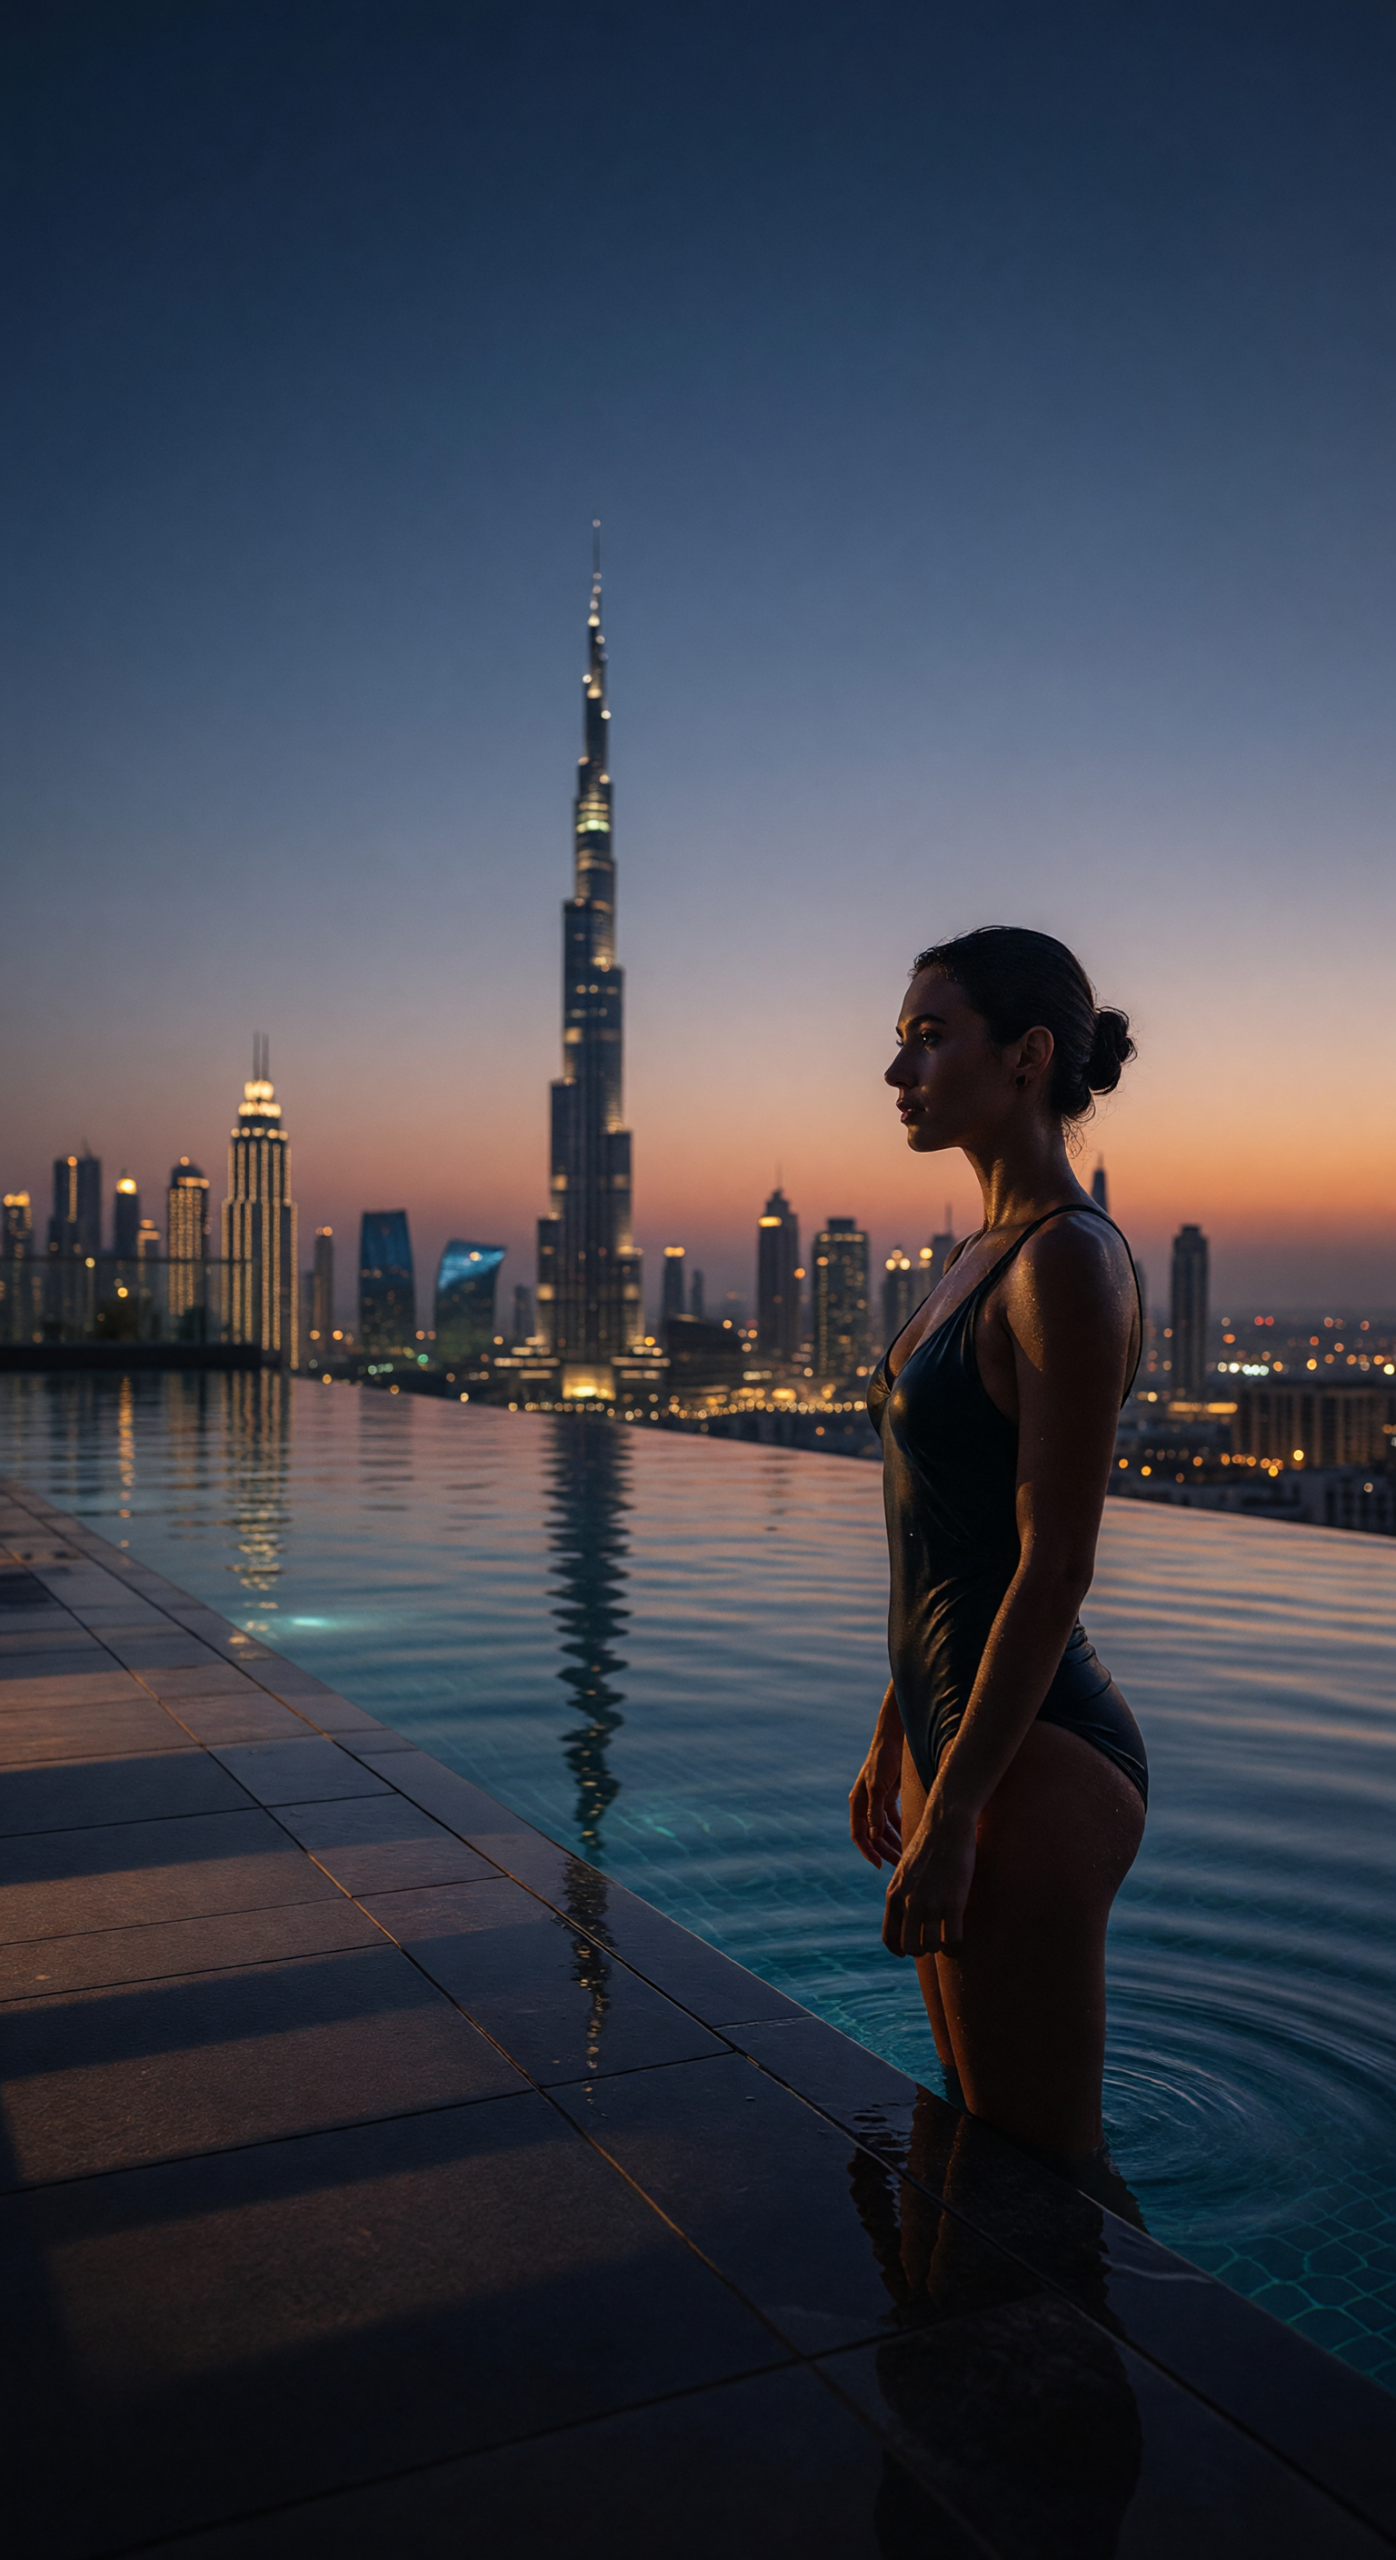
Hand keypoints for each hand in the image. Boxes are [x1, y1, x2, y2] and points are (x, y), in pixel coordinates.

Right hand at [849, 1710, 902, 1868]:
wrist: (894, 1739)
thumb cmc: (884, 1760)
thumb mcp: (879, 1786)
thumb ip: (875, 1811)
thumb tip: (874, 1836)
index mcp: (858, 1802)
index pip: (858, 1834)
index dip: (867, 1851)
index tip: (878, 1865)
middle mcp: (865, 1804)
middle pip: (872, 1835)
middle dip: (883, 1851)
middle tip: (898, 1865)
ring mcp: (877, 1801)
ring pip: (883, 1830)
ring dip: (892, 1843)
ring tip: (905, 1856)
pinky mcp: (889, 1797)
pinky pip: (893, 1820)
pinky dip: (900, 1829)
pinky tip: (910, 1838)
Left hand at [882, 1793, 977, 1958]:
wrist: (946, 1824)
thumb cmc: (928, 1845)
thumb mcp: (904, 1870)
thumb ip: (901, 1892)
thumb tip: (905, 1912)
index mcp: (894, 1894)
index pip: (889, 1937)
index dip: (899, 1950)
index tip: (908, 1952)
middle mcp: (908, 1902)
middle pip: (910, 1947)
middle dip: (921, 1951)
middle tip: (932, 1943)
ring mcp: (930, 1903)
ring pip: (931, 1946)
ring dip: (940, 1948)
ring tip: (947, 1940)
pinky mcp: (953, 1901)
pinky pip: (953, 1940)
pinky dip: (956, 1947)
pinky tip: (959, 1942)